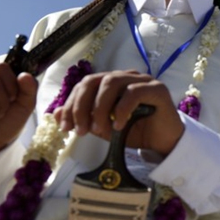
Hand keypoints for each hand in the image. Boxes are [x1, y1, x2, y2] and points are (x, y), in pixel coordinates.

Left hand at [54, 70, 183, 155]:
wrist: (164, 142)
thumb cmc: (135, 132)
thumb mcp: (102, 128)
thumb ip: (82, 119)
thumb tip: (55, 114)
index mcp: (112, 83)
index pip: (85, 85)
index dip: (71, 104)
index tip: (65, 127)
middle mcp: (126, 77)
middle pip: (95, 80)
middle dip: (81, 106)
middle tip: (81, 131)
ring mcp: (142, 80)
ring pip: (112, 82)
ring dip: (99, 108)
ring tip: (100, 130)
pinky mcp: (157, 89)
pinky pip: (133, 92)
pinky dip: (121, 109)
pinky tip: (119, 125)